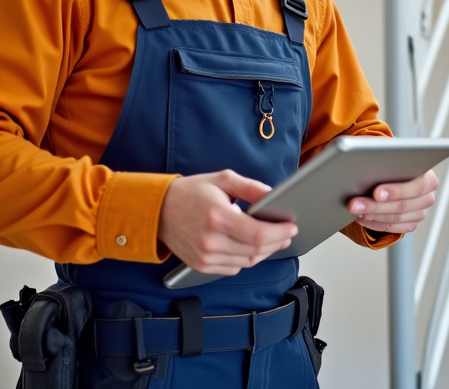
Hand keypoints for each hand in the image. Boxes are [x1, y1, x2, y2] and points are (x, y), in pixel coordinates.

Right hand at [157, 170, 297, 274]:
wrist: (157, 211)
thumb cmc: (190, 192)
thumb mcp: (222, 180)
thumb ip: (251, 188)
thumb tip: (274, 195)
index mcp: (217, 217)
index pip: (257, 234)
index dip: (279, 232)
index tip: (291, 227)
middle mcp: (210, 241)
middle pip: (256, 250)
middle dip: (277, 242)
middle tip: (287, 233)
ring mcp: (204, 257)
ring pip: (247, 262)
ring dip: (264, 252)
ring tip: (273, 239)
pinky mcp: (201, 266)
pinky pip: (233, 268)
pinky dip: (247, 259)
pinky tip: (251, 247)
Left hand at [348, 169, 439, 234]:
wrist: (393, 177)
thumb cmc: (393, 166)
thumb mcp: (393, 159)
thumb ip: (388, 161)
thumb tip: (367, 164)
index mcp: (429, 178)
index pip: (418, 186)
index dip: (397, 191)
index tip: (376, 193)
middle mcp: (427, 197)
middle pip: (403, 206)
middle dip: (375, 206)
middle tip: (355, 204)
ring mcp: (420, 212)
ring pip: (396, 218)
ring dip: (372, 215)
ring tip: (356, 210)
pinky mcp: (411, 224)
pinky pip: (393, 228)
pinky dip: (375, 224)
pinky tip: (362, 218)